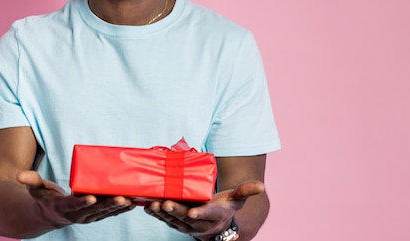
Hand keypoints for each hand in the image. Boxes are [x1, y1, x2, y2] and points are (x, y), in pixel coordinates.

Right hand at [17, 170, 134, 226]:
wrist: (50, 214)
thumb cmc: (44, 198)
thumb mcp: (35, 189)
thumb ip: (30, 181)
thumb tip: (19, 175)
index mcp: (63, 208)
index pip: (73, 206)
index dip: (82, 202)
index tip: (91, 198)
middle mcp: (77, 215)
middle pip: (95, 211)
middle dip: (108, 205)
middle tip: (120, 198)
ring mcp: (88, 216)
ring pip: (105, 213)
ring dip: (119, 207)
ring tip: (131, 199)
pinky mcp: (96, 214)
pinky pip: (110, 212)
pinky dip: (122, 208)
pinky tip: (134, 201)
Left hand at [144, 180, 264, 239]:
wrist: (216, 224)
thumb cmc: (225, 206)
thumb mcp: (236, 199)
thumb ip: (246, 191)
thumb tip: (261, 186)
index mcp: (214, 215)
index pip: (207, 215)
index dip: (200, 214)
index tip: (194, 212)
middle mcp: (200, 223)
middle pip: (186, 217)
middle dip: (176, 211)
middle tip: (166, 203)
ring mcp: (187, 224)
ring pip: (173, 220)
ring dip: (162, 213)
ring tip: (154, 205)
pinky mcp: (176, 223)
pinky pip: (164, 219)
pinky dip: (155, 214)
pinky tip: (147, 206)